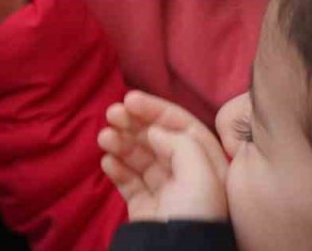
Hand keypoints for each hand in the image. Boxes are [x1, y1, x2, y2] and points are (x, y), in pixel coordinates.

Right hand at [98, 90, 228, 221]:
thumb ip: (179, 143)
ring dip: (120, 143)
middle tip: (110, 113)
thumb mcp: (201, 173)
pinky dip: (116, 168)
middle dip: (133, 123)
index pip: (182, 126)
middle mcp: (187, 175)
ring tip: (104, 138)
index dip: (156, 109)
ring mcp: (165, 192)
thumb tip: (154, 131)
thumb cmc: (195, 212)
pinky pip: (128, 181)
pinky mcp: (145, 207)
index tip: (129, 99)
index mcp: (208, 164)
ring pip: (139, 157)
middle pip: (157, 139)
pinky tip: (107, 162)